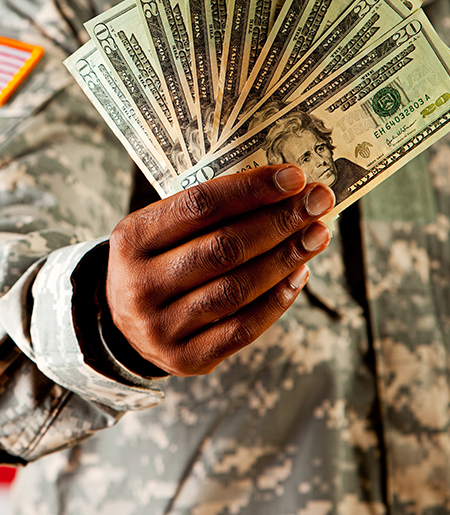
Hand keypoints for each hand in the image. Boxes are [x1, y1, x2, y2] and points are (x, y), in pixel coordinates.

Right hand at [106, 165, 334, 376]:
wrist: (125, 325)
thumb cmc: (158, 261)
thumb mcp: (161, 229)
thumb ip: (210, 212)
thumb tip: (284, 191)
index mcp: (132, 238)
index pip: (200, 206)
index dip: (252, 189)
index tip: (295, 177)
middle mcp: (141, 284)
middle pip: (223, 248)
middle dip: (279, 222)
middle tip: (319, 202)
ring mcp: (161, 327)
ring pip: (237, 289)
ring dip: (285, 259)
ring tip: (317, 235)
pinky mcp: (185, 358)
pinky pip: (242, 329)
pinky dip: (277, 300)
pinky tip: (299, 274)